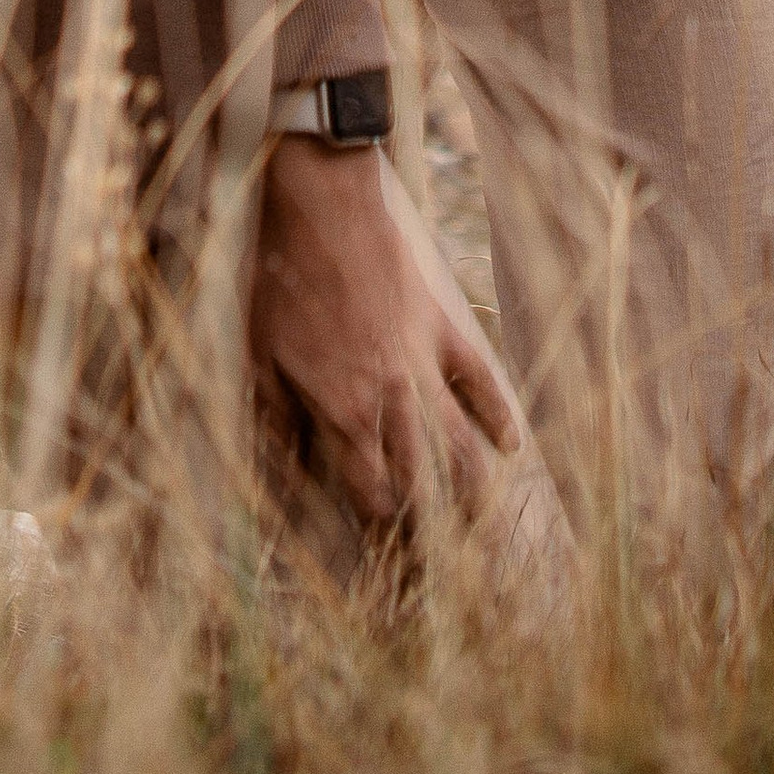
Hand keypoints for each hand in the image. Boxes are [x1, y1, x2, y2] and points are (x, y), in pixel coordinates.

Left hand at [250, 136, 519, 522]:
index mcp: (345, 412)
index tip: (382, 553)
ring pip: (462, 448)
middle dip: (429, 532)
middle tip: (438, 567)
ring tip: (482, 531)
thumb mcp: (262, 356)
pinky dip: (499, 418)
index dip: (378, 529)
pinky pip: (483, 383)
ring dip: (473, 495)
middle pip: (422, 485)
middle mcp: (394, 399)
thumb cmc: (284, 279)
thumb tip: (287, 477)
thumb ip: (278, 423)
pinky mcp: (448, 329)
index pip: (371, 493)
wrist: (327, 206)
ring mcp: (427, 365)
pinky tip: (510, 447)